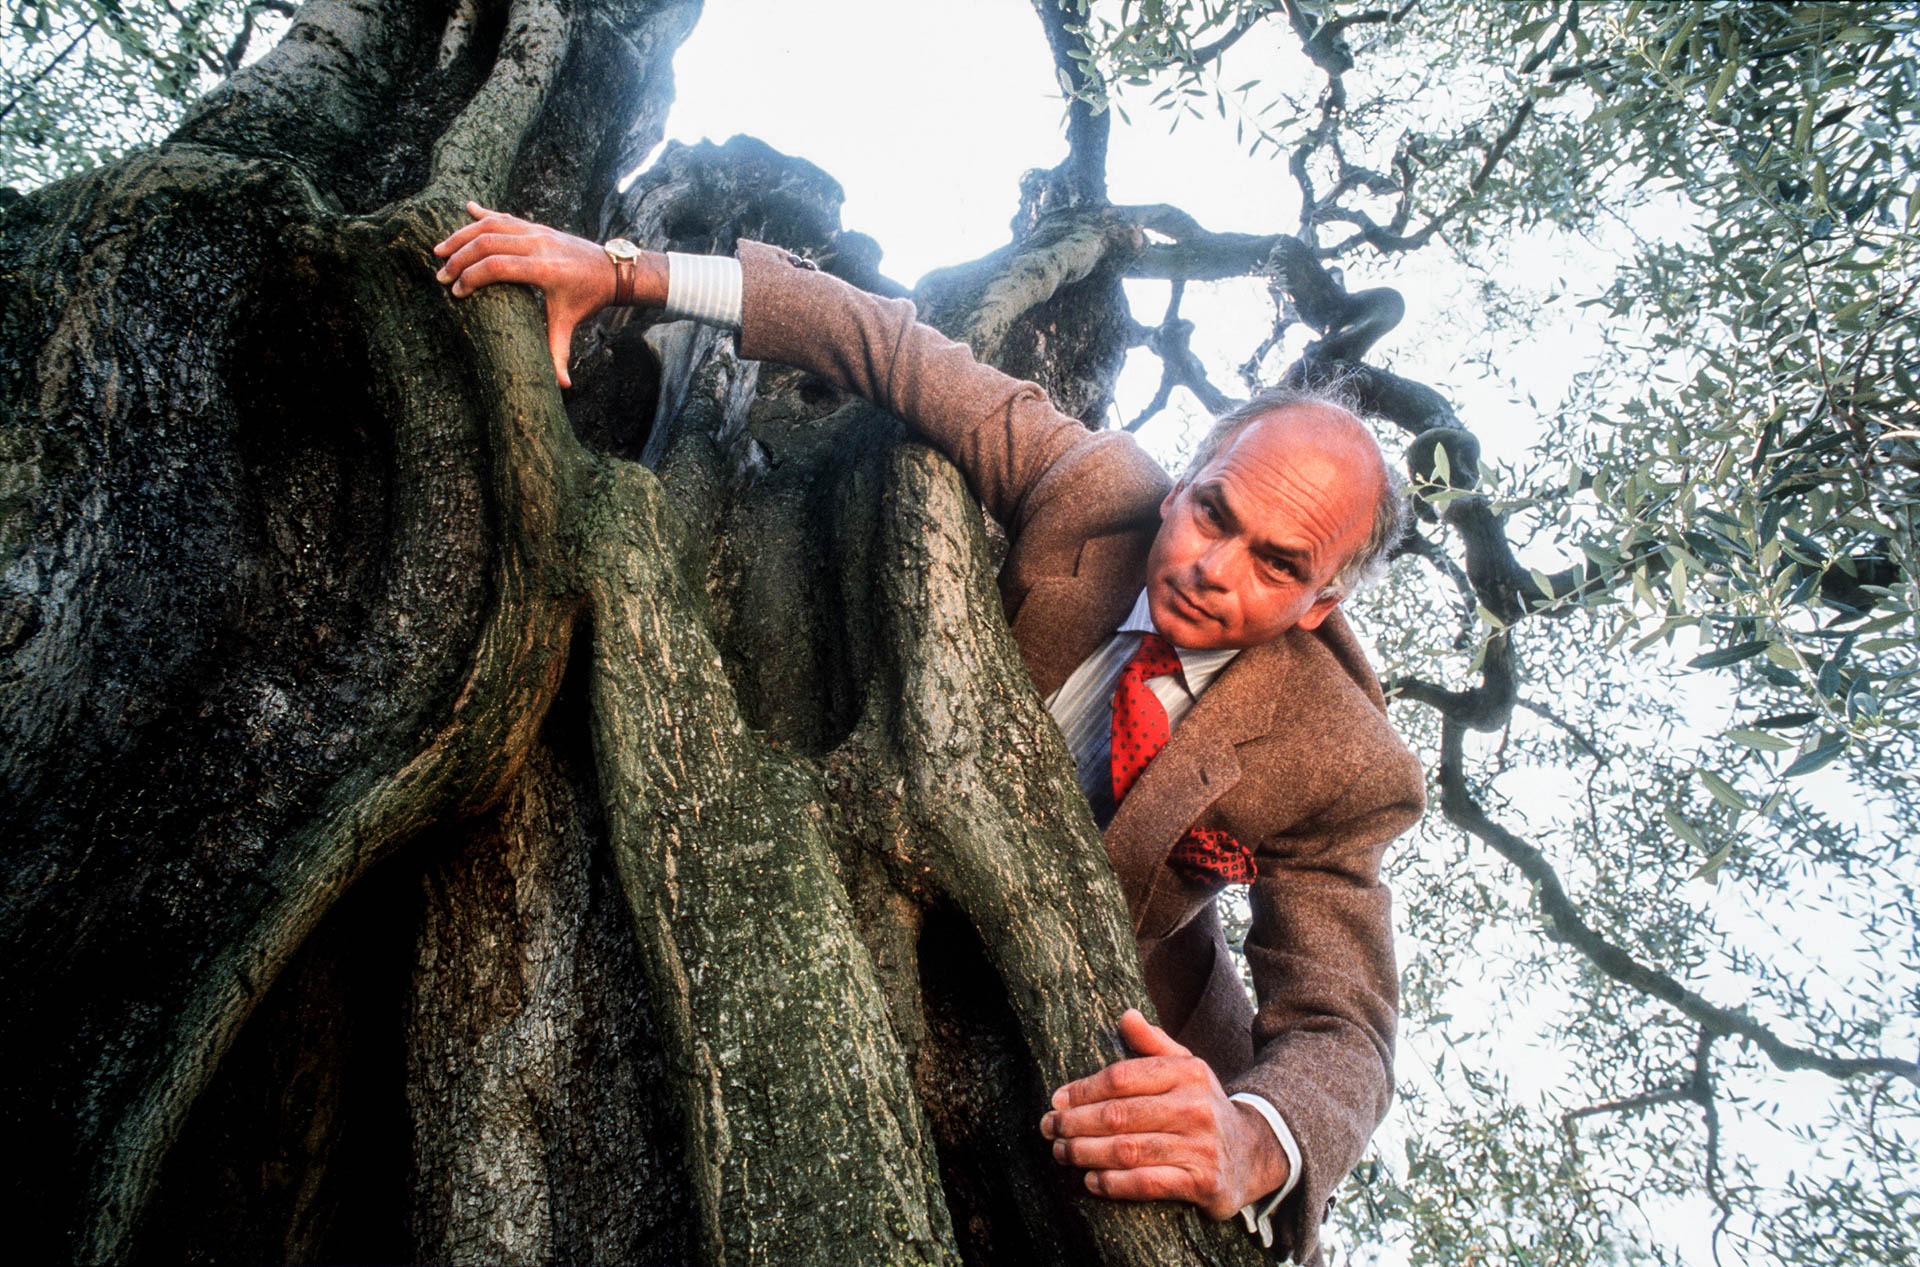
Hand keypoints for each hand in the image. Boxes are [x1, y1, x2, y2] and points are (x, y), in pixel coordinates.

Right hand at [431, 201, 664, 386]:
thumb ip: (560, 352)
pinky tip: (467, 209)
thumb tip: (562, 386)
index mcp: (544, 268)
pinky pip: (505, 216)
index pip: (496, 266)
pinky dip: (484, 214)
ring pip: (492, 224)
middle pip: (486, 242)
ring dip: (463, 235)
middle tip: (440, 276)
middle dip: (459, 258)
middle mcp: (538, 244)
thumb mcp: (570, 322)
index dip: (471, 277)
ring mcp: (537, 231)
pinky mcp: (537, 226)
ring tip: (440, 250)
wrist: (611, 269)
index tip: (456, 292)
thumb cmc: (588, 297)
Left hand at [1040, 1008, 1286, 1220]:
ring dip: (1086, 1153)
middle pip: (1119, 1115)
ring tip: (1061, 1153)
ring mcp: (1200, 1146)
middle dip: (1076, 1123)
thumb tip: (1126, 1016)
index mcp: (1187, 1072)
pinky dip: (1113, 1184)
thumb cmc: (1203, 1107)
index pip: (1122, 1077)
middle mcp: (1195, 1107)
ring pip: (1128, 1150)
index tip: (1057, 1100)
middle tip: (1048, 1129)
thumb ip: (1153, 1044)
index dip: (1083, 1089)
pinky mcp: (1202, 1182)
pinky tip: (1091, 1181)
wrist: (1253, 1154)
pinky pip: (1147, 1183)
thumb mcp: (1187, 1068)